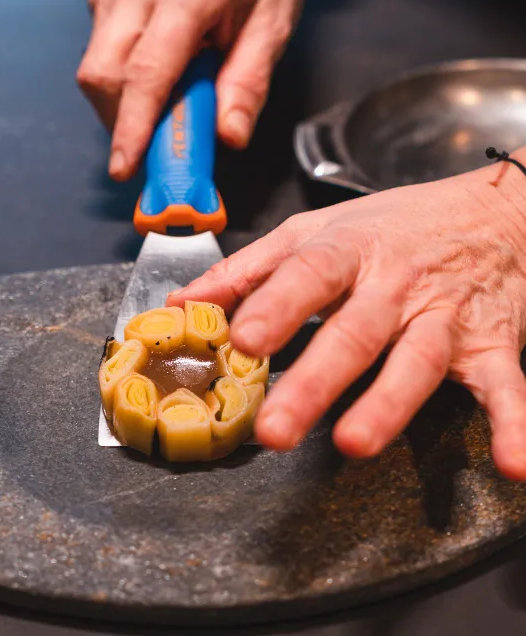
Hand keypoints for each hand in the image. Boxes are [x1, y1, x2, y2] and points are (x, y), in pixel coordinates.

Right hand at [77, 0, 303, 180]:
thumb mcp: (272, 20)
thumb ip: (248, 81)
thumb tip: (228, 136)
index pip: (146, 75)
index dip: (132, 128)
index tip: (125, 166)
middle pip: (104, 75)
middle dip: (123, 121)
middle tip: (157, 140)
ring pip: (96, 64)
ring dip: (123, 100)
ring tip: (166, 92)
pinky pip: (98, 45)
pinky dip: (121, 74)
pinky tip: (154, 64)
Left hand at [168, 150, 525, 479]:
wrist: (491, 211)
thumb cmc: (390, 225)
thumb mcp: (313, 231)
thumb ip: (247, 269)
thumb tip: (183, 303)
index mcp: (347, 251)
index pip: (308, 274)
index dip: (277, 306)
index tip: (242, 339)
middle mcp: (395, 285)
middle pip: (354, 332)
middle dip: (314, 381)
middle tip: (275, 429)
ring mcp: (444, 317)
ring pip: (416, 361)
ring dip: (388, 404)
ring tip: (356, 444)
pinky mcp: (490, 345)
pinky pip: (505, 385)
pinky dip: (515, 423)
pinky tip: (513, 464)